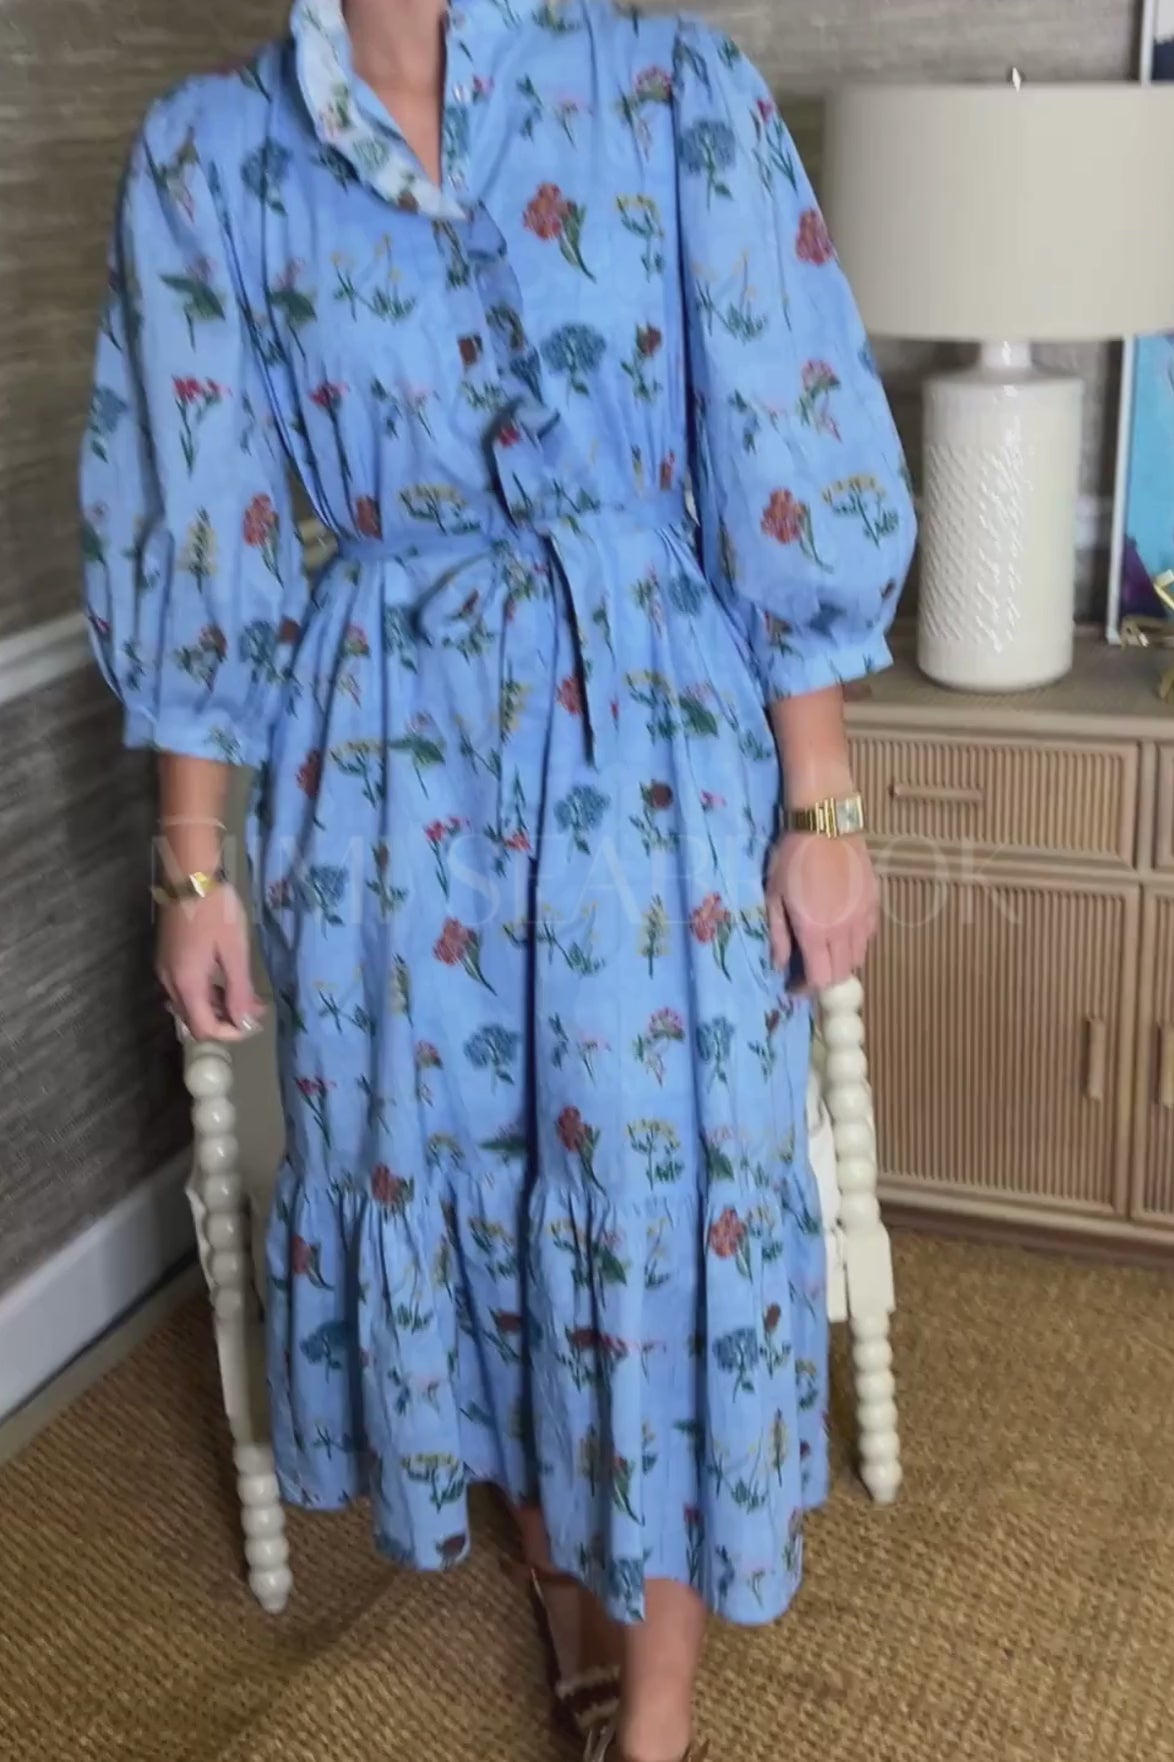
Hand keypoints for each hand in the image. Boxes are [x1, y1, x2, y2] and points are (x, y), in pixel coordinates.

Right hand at [156, 883, 264, 1042]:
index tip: (253, 1023)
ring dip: (217, 1007)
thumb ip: (238, 990)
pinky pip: (185, 988)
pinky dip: (206, 992)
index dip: (229, 1033)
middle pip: (194, 1020)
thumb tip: (243, 1022)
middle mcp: (169, 982)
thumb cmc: (216, 910)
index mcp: (186, 983)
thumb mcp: (234, 951)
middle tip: (254, 1009)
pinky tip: (226, 981)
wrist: (190, 875)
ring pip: (189, 1005)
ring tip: (246, 996)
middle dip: (225, 1021)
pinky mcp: (167, 958)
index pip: (203, 1029)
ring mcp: (165, 969)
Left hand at [765, 831, 878, 991]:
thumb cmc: (792, 857)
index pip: (819, 979)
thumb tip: (779, 964)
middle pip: (842, 973)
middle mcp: (844, 931)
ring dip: (841, 961)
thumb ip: (779, 934)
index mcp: (815, 932)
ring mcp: (863, 917)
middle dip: (824, 978)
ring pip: (859, 957)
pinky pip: (869, 935)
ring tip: (825, 950)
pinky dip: (856, 941)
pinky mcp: (875, 902)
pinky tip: (843, 930)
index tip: (794, 986)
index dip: (806, 989)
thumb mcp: (774, 895)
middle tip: (808, 970)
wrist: (826, 822)